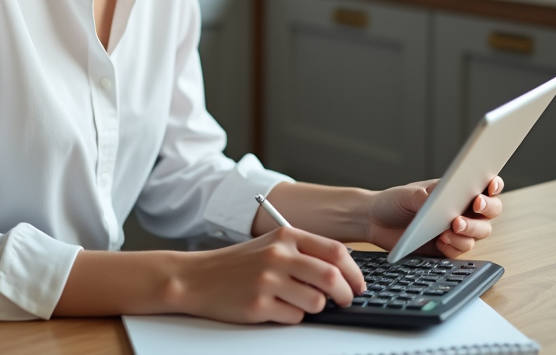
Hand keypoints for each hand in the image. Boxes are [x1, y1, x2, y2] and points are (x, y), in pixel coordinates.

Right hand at [170, 227, 365, 323]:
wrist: (197, 277)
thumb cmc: (237, 264)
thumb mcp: (270, 245)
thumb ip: (303, 252)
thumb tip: (343, 272)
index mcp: (285, 237)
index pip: (335, 251)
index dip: (354, 271)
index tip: (359, 284)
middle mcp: (278, 256)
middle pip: (332, 277)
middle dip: (346, 294)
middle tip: (346, 301)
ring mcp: (267, 281)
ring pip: (317, 302)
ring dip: (317, 308)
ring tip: (301, 303)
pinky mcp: (258, 305)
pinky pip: (294, 318)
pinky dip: (293, 317)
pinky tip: (277, 308)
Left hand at [365, 176, 503, 258]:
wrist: (376, 222)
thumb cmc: (394, 201)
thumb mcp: (407, 194)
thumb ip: (426, 196)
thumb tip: (442, 198)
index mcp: (456, 191)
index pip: (485, 186)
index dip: (494, 185)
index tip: (490, 185)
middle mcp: (462, 210)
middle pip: (490, 211)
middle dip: (487, 208)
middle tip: (475, 205)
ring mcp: (457, 231)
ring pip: (480, 232)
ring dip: (471, 229)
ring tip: (452, 226)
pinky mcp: (448, 249)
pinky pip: (462, 250)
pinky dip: (455, 245)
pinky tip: (442, 240)